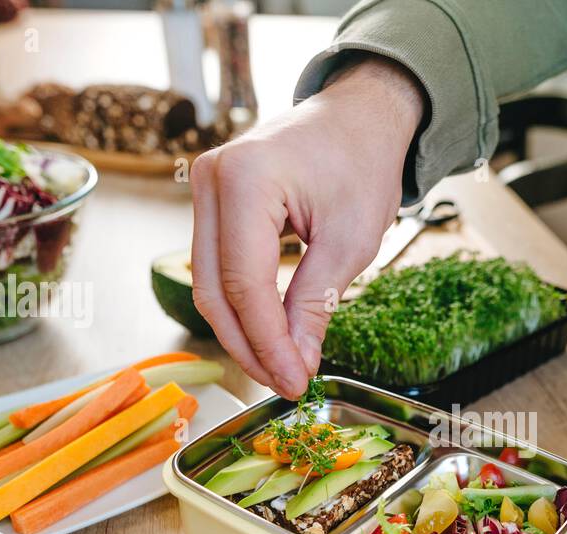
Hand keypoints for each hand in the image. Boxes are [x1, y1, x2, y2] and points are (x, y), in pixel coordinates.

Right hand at [191, 56, 425, 397]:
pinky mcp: (213, 201)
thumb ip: (316, 303)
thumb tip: (296, 363)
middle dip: (249, 347)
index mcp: (245, 180)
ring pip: (209, 283)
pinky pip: (217, 266)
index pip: (245, 284)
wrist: (360, 115)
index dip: (267, 343)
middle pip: (214, 288)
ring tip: (280, 369)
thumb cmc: (362, 163)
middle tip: (286, 385)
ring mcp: (205, 187)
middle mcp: (211, 179)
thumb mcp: (351, 240)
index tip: (296, 382)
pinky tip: (269, 337)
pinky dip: (241, 306)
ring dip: (242, 333)